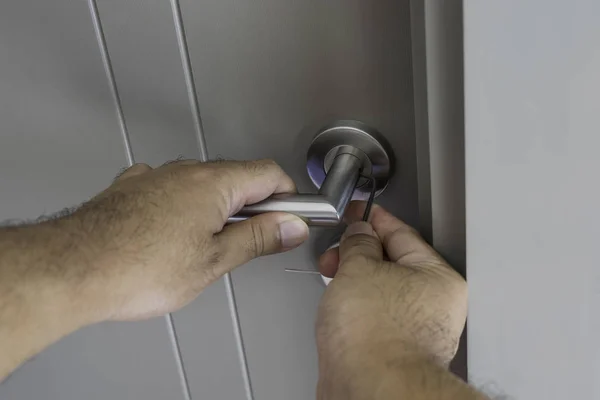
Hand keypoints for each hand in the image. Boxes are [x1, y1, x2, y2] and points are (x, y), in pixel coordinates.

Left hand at [55, 160, 308, 320]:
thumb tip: (290, 226)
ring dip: (218, 209)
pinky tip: (175, 236)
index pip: (270, 174)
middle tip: (252, 242)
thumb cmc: (135, 268)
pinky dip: (185, 208)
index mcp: (213, 184)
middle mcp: (185, 171)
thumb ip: (258, 239)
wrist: (73, 268)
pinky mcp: (134, 188)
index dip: (288, 197)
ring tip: (208, 248)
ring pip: (204, 185)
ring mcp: (157, 177)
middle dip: (254, 207)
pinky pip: (173, 190)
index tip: (290, 220)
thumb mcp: (213, 261)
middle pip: (239, 178)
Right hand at [316, 202, 466, 397]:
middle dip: (358, 253)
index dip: (375, 219)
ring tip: (334, 280)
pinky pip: (372, 314)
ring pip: (380, 289)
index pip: (403, 234)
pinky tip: (339, 308)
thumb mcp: (359, 268)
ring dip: (353, 279)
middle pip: (392, 263)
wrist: (368, 388)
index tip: (358, 213)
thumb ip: (358, 242)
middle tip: (337, 251)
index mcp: (439, 279)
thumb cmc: (375, 337)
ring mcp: (414, 329)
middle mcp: (433, 305)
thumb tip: (358, 232)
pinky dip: (355, 305)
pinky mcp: (393, 348)